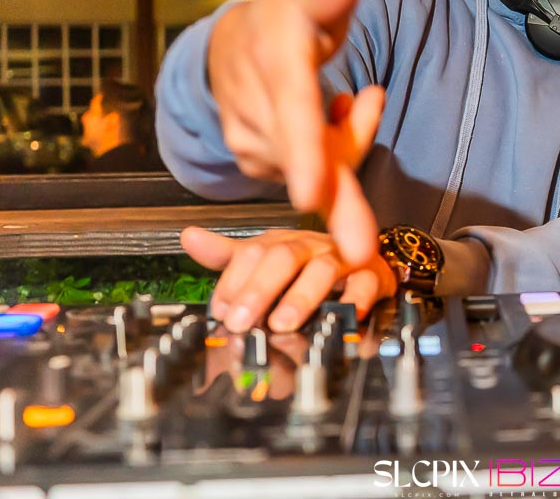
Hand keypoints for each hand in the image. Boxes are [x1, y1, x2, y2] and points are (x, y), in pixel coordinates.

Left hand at [182, 226, 397, 332]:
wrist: (364, 258)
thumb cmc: (310, 265)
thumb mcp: (268, 259)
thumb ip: (229, 257)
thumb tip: (188, 236)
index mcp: (283, 243)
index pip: (252, 252)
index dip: (233, 281)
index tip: (220, 310)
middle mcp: (311, 247)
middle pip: (283, 257)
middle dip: (259, 289)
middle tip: (240, 320)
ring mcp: (342, 259)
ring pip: (322, 270)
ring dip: (300, 297)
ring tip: (281, 322)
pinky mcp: (371, 275)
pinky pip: (364, 284)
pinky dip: (353, 300)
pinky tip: (340, 315)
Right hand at [207, 0, 384, 265]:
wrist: (235, 42)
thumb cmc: (285, 18)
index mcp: (276, 63)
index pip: (291, 110)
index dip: (303, 151)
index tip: (309, 192)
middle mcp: (256, 108)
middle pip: (313, 157)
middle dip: (343, 186)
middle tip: (364, 216)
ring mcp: (249, 139)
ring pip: (315, 168)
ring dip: (345, 143)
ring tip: (351, 99)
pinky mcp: (251, 161)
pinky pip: (305, 173)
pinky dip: (328, 154)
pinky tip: (331, 119)